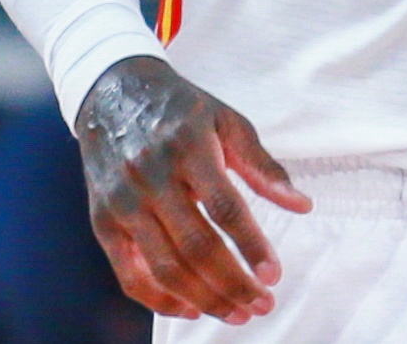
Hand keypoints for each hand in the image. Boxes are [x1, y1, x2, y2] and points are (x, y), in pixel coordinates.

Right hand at [77, 56, 312, 323]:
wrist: (112, 92)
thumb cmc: (180, 110)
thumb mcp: (227, 121)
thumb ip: (263, 166)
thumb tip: (302, 206)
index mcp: (189, 146)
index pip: (224, 207)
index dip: (251, 245)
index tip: (274, 275)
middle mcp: (151, 176)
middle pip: (196, 246)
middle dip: (233, 284)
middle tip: (263, 304)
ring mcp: (123, 201)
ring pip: (165, 267)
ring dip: (205, 299)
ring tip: (237, 313)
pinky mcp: (103, 221)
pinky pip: (129, 275)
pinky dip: (160, 301)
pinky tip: (191, 309)